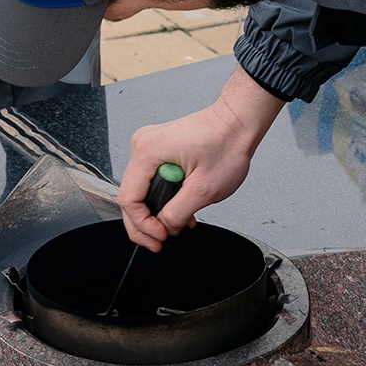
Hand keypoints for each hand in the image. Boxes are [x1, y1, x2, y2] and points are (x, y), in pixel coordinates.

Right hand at [117, 66, 286, 250]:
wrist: (236, 124)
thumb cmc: (226, 145)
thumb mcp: (204, 189)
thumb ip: (178, 213)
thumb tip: (164, 227)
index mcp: (148, 151)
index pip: (129, 198)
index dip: (142, 225)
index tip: (160, 237)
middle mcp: (143, 145)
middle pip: (130, 195)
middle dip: (145, 224)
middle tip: (160, 242)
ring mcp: (149, 145)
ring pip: (141, 190)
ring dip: (157, 212)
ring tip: (177, 225)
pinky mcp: (158, 149)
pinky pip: (151, 180)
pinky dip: (163, 198)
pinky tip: (180, 207)